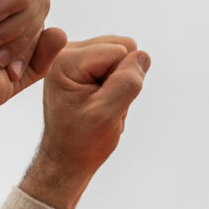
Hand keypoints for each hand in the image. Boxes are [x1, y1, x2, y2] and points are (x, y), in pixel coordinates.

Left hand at [20, 36, 149, 208]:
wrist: (66, 161)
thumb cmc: (82, 143)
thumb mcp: (107, 115)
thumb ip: (126, 83)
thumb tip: (142, 56)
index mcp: (66, 60)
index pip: (120, 50)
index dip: (121, 81)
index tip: (100, 106)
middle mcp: (66, 51)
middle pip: (123, 47)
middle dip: (121, 80)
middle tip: (103, 107)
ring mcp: (76, 55)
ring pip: (123, 55)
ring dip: (119, 84)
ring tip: (101, 107)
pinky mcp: (84, 63)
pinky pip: (118, 63)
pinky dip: (116, 86)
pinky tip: (100, 103)